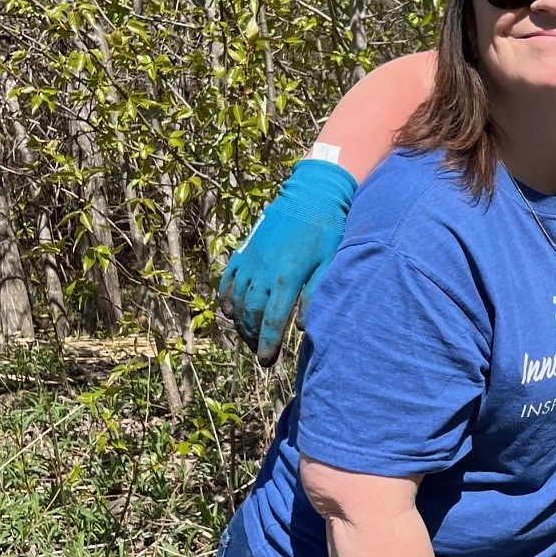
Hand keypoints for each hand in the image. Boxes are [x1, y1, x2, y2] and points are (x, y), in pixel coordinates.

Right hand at [218, 159, 355, 365]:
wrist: (310, 195)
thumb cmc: (327, 230)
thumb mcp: (329, 263)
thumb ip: (315, 295)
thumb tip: (303, 327)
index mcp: (286, 278)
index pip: (272, 320)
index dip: (268, 343)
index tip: (266, 362)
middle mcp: (263, 272)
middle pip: (252, 314)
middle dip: (254, 338)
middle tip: (260, 354)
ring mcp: (250, 260)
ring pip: (238, 300)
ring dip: (241, 323)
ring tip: (249, 338)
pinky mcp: (245, 251)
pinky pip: (229, 279)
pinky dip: (226, 298)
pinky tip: (229, 313)